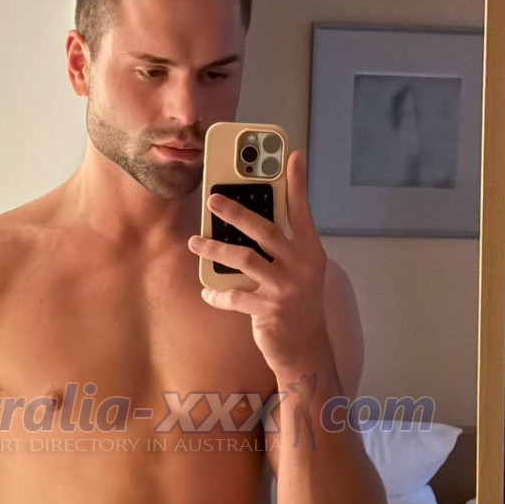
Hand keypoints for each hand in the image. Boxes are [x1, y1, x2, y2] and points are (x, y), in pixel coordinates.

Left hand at [188, 150, 329, 372]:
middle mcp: (302, 266)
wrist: (305, 348)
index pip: (302, 211)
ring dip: (215, 248)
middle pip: (265, 230)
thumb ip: (285, 243)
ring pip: (244, 259)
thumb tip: (258, 215)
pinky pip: (234, 296)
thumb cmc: (296, 303)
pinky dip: (217, 294)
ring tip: (195, 242)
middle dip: (236, 211)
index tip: (291, 155)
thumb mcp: (300, 270)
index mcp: (310, 251)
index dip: (296, 183)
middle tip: (212, 199)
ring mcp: (286, 289)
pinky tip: (207, 292)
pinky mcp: (269, 310)